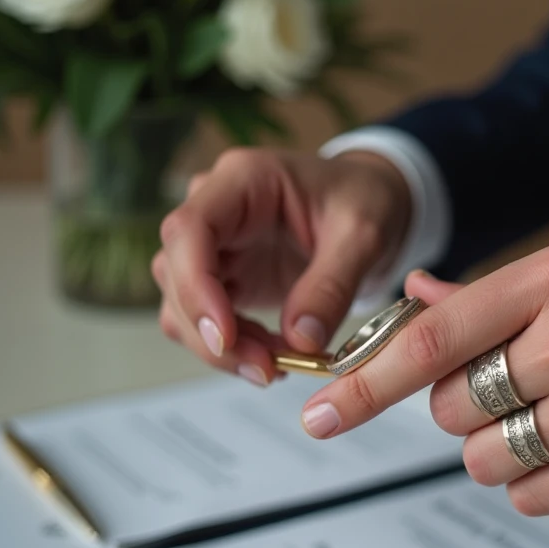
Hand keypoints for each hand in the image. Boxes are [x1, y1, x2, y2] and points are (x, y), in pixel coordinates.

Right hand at [151, 147, 411, 385]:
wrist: (372, 201)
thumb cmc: (366, 199)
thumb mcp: (364, 235)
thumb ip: (333, 284)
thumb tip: (301, 341)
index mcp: (244, 179)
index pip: (189, 229)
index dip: (195, 286)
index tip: (225, 337)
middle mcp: (215, 209)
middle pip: (176, 274)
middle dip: (213, 332)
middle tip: (267, 369)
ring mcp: (214, 245)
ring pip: (181, 305)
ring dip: (221, 347)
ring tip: (279, 365)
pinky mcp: (223, 277)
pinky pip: (205, 320)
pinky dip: (233, 347)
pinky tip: (275, 356)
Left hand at [299, 244, 548, 515]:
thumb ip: (492, 295)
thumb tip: (415, 294)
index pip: (434, 334)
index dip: (365, 380)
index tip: (320, 413)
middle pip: (449, 405)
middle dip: (464, 407)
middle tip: (518, 388)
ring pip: (482, 457)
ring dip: (501, 447)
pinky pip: (528, 494)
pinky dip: (540, 479)